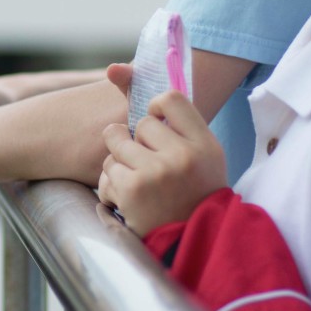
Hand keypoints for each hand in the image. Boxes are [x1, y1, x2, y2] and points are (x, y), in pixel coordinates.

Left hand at [96, 80, 227, 236]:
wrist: (195, 242)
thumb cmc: (195, 192)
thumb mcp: (203, 155)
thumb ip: (176, 121)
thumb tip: (113, 69)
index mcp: (203, 144)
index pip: (171, 99)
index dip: (156, 107)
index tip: (155, 120)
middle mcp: (181, 155)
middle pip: (140, 124)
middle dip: (139, 142)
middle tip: (151, 165)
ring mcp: (155, 173)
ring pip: (117, 145)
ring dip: (121, 162)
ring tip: (139, 181)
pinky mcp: (131, 190)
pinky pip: (107, 171)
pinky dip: (113, 186)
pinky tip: (131, 200)